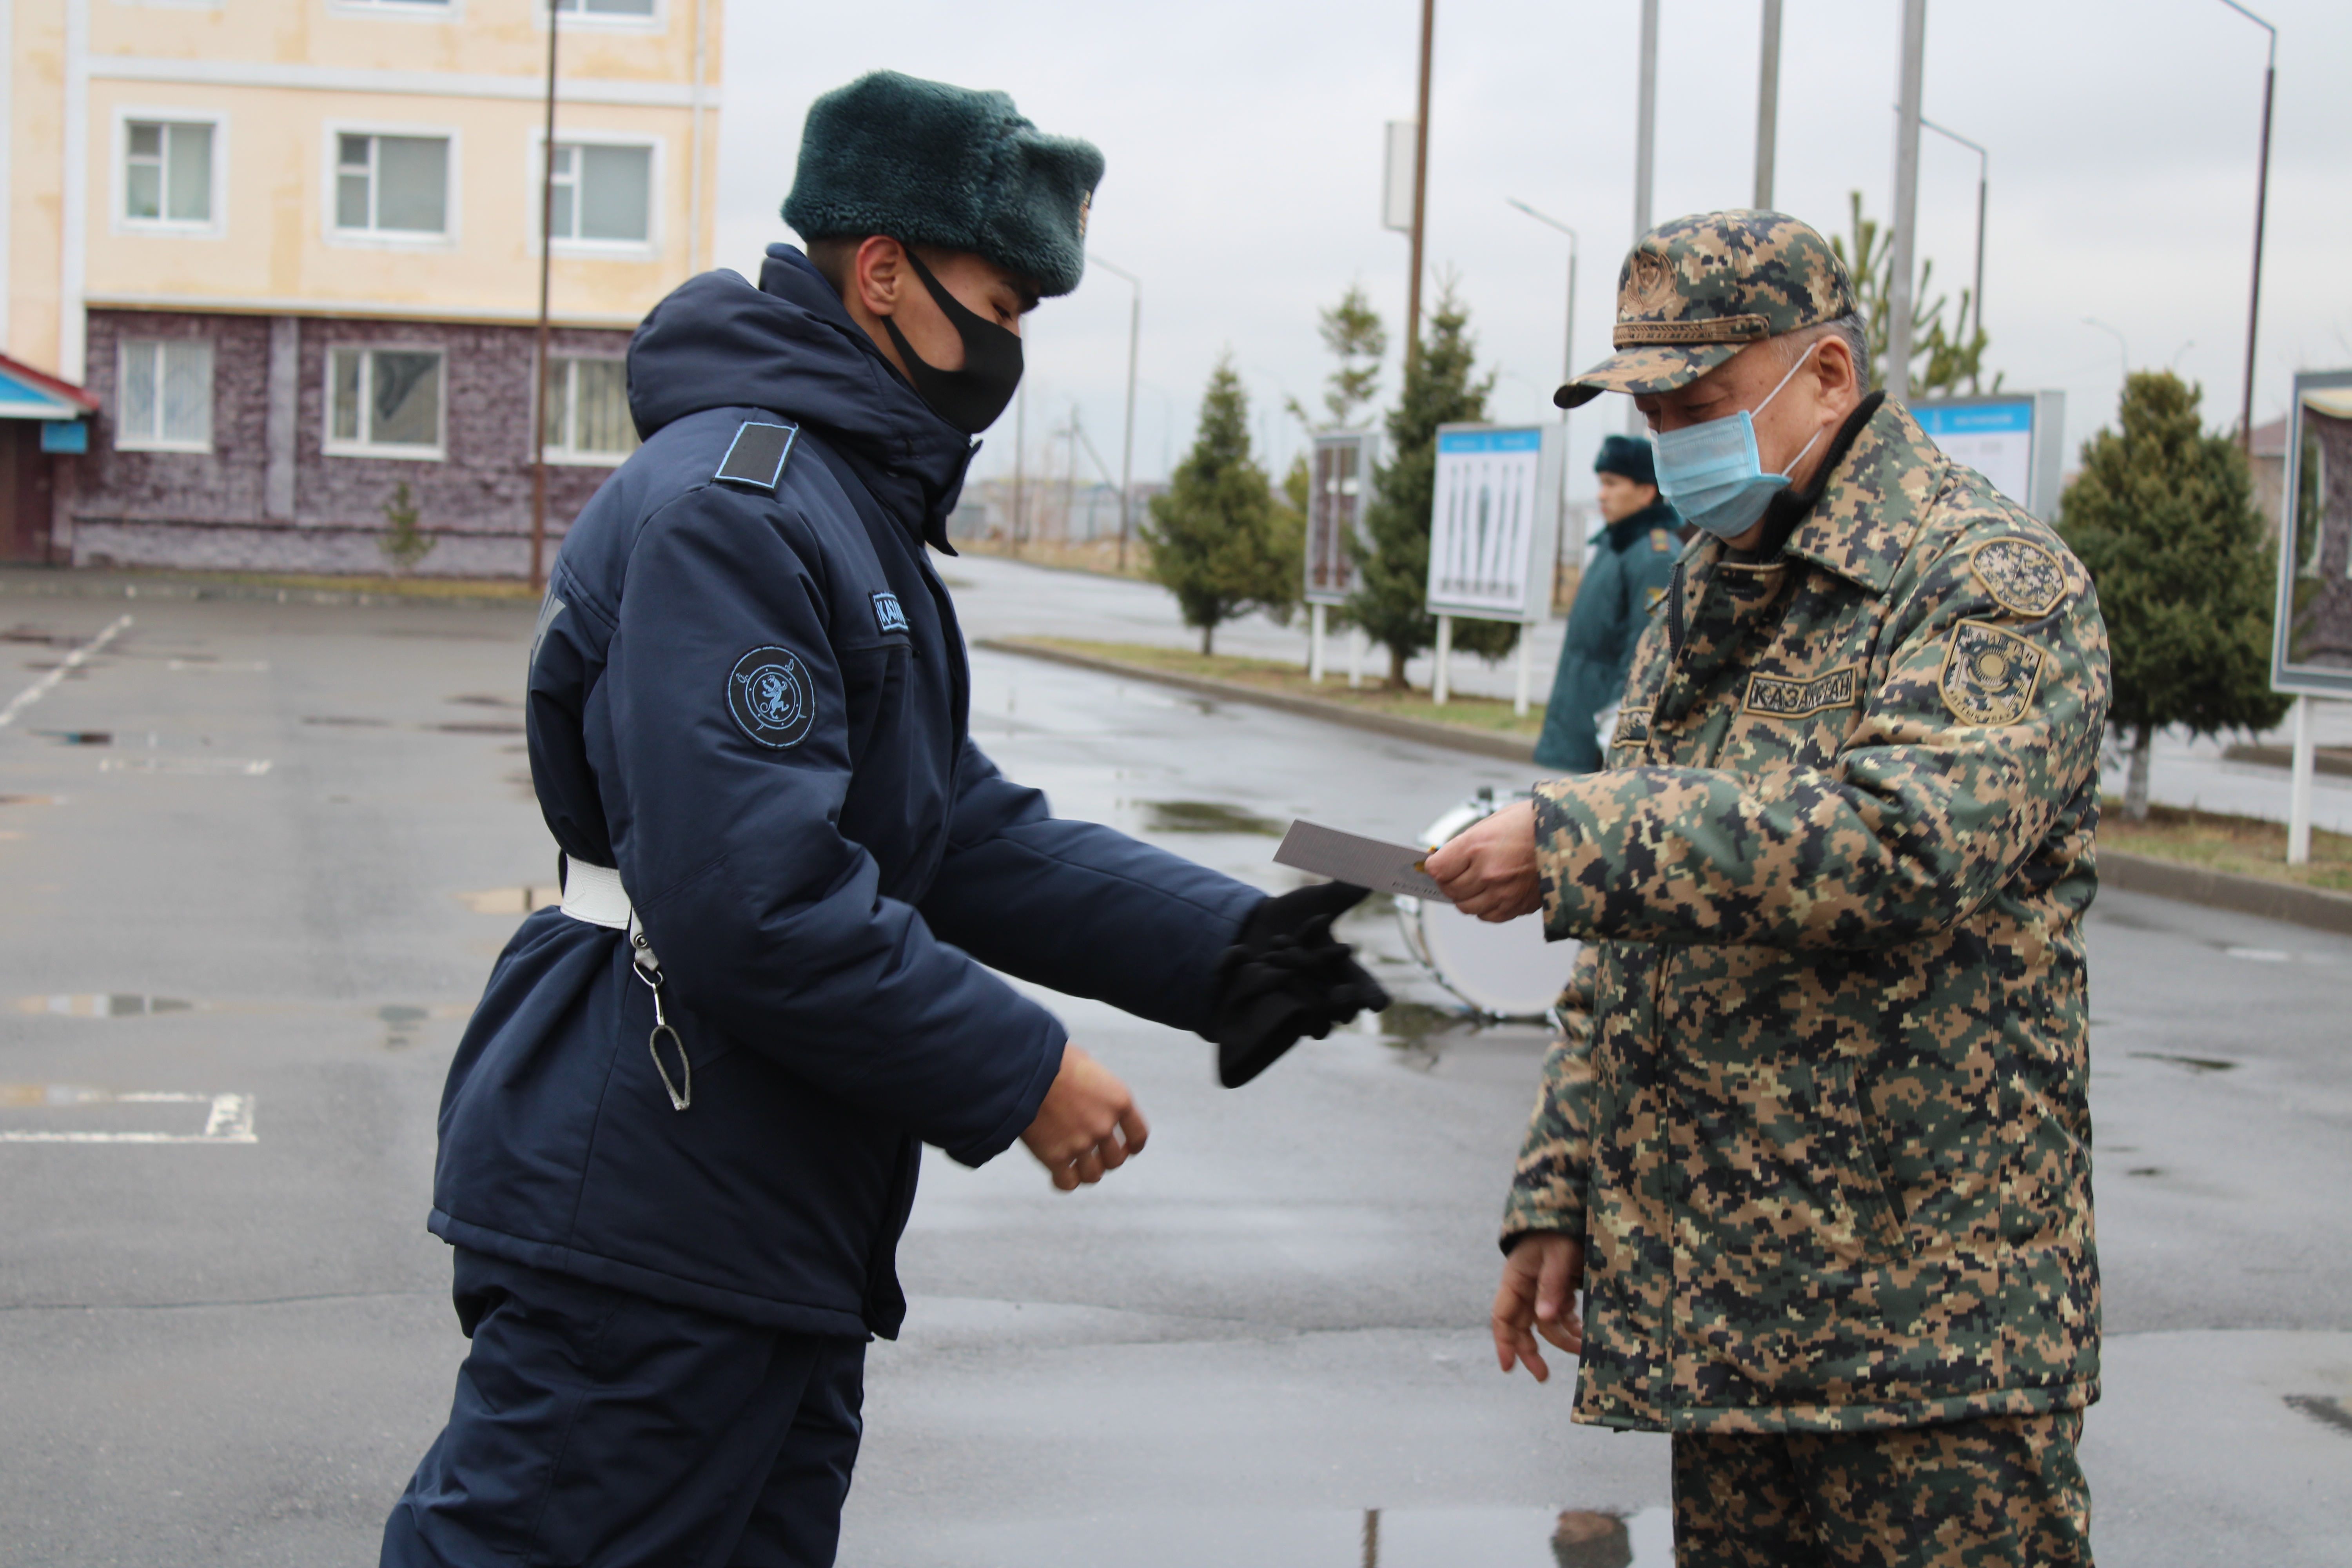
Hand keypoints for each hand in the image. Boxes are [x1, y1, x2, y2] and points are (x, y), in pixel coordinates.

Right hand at [1019, 1045, 1148, 1191]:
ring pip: (1093, 1175)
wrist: (1024, 1067)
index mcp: (1118, 1100)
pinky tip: (1056, 1175)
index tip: (1126, 1148)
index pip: (1139, 1135)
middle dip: (1105, 1159)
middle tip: (1092, 1154)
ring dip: (1085, 1172)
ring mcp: (1081, 1143)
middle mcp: (1104, 1125)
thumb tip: (1090, 1096)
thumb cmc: (1052, 1058)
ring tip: (1074, 1165)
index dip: (1133, 1146)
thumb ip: (1096, 1088)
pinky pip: (1068, 1183)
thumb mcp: (1086, 1066)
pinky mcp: (1056, 1156)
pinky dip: (1063, 1182)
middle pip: (1115, 1159)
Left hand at [1210, 882, 1388, 1087]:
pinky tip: (1271, 985)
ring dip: (1311, 1004)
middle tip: (1344, 996)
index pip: (1365, 987)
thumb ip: (1345, 889)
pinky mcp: (1274, 1012)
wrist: (1248, 926)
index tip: (1379, 1002)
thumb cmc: (1289, 913)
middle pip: (1344, 1011)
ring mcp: (1300, 1006)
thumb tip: (1378, 866)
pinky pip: (1283, 1021)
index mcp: (1342, 970)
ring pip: (1317, 1023)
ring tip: (1297, 982)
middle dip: (1346, 1004)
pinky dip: (1279, 1004)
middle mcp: (1325, 993)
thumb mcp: (1318, 900)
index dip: (1373, 995)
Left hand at [1424, 798, 1542, 922]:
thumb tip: (1445, 858)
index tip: (1439, 863)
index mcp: (1478, 845)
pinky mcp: (1517, 907)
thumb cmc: (1533, 823)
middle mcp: (1487, 872)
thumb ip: (1468, 842)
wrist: (1572, 837)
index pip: (1437, 869)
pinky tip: (1494, 892)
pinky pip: (1488, 916)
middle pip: (1449, 889)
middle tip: (1456, 872)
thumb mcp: (1495, 821)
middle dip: (1448, 882)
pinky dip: (1485, 907)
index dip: (1435, 866)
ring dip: (1465, 896)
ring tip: (1477, 882)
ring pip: (1466, 907)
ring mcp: (1502, 893)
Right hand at [1491, 1231, 1584, 1382]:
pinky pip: (1561, 1316)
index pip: (1502, 1317)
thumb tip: (1543, 1318)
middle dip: (1530, 1352)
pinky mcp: (1558, 1290)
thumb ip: (1551, 1285)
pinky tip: (1583, 1335)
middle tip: (1542, 1375)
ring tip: (1583, 1349)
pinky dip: (1570, 1327)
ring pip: (1545, 1325)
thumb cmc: (1559, 1231)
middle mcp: (1524, 1289)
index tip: (1508, 1367)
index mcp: (1515, 1280)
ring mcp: (1541, 1291)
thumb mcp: (1557, 1255)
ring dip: (1561, 1340)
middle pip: (1521, 1328)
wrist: (1570, 1214)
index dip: (1503, 1343)